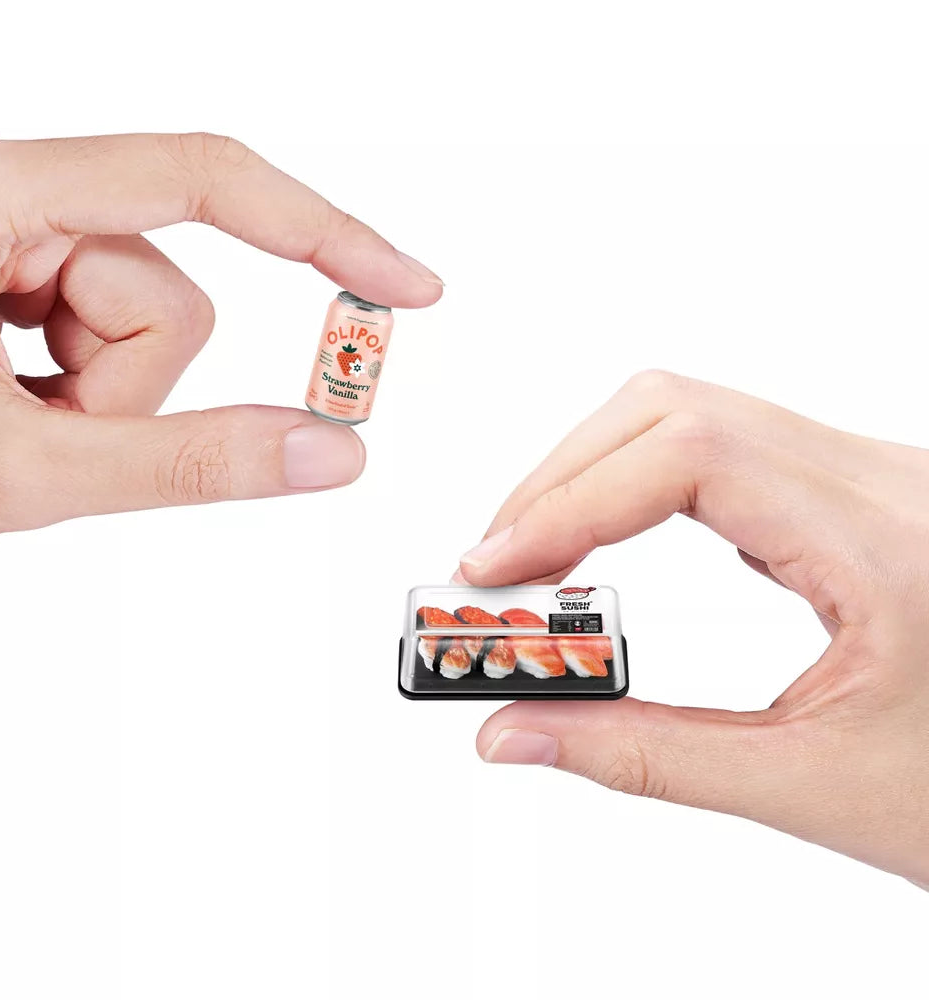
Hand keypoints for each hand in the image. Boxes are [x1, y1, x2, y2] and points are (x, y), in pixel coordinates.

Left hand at [0, 120, 441, 556]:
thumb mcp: (20, 468)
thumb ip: (187, 464)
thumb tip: (329, 449)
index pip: (200, 180)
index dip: (322, 235)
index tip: (406, 289)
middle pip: (166, 291)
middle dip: (130, 389)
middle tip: (47, 435)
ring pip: (139, 318)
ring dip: (100, 398)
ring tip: (13, 427)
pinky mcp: (1, 260)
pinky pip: (101, 326)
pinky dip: (78, 389)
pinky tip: (6, 406)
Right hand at [458, 370, 928, 889]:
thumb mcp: (811, 786)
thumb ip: (643, 757)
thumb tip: (517, 732)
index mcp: (885, 543)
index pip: (687, 458)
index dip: (568, 503)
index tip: (496, 570)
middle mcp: (881, 482)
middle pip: (674, 411)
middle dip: (562, 481)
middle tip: (499, 568)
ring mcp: (869, 478)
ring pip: (693, 414)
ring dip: (595, 474)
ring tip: (538, 555)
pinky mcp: (851, 493)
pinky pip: (722, 447)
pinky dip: (639, 482)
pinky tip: (611, 539)